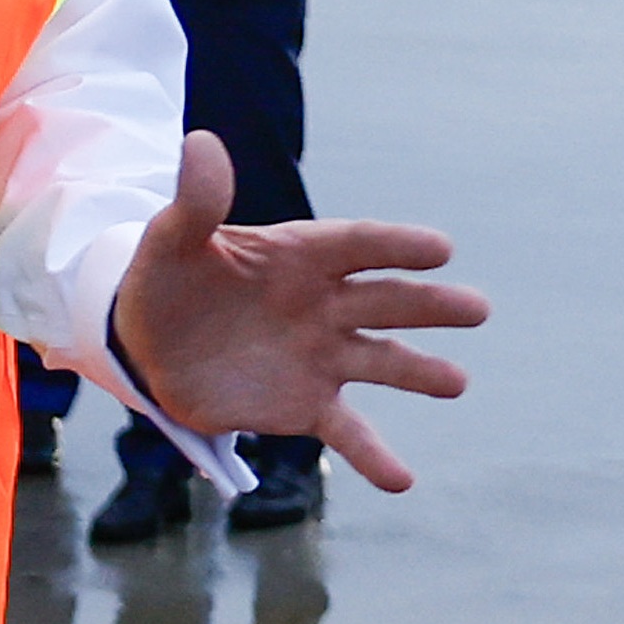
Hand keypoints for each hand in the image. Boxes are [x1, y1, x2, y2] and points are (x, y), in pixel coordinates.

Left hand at [109, 132, 487, 492]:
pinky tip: (403, 481)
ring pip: (382, 362)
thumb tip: (201, 142)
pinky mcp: (306, 404)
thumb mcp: (171, 240)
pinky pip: (348, 431)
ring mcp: (320, 356)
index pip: (358, 245)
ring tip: (456, 383)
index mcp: (300, 254)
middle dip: (430, 306)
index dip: (398, 245)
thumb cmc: (167, 279)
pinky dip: (375, 456)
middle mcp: (323, 304)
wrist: (147, 343)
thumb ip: (196, 201)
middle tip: (476, 309)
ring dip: (420, 373)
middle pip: (386, 300)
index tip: (440, 249)